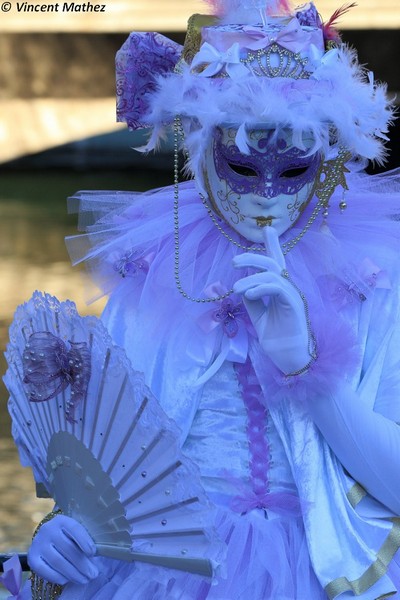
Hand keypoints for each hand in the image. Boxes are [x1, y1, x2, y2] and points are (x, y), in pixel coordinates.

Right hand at [28, 514, 98, 585]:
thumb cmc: (69, 536)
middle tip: (93, 574)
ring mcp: (38, 543)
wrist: (47, 538)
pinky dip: (57, 577)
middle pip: (68, 549)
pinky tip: (67, 580)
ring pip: (58, 561)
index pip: (74, 529)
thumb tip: (97, 554)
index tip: (94, 553)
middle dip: (82, 564)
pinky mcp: (32, 557)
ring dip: (73, 573)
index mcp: (61, 520)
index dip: (85, 541)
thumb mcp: (76, 532)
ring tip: (84, 580)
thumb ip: (85, 539)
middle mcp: (48, 529)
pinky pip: (44, 570)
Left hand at [232, 227, 312, 374]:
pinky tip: (249, 294)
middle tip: (234, 262)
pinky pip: (277, 287)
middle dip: (253, 257)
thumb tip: (241, 285)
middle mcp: (288, 288)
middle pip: (273, 263)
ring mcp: (293, 295)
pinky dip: (261, 288)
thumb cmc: (276, 339)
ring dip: (251, 279)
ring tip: (236, 290)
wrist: (289, 358)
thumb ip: (252, 300)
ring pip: (273, 274)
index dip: (273, 245)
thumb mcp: (258, 317)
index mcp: (279, 290)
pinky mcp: (294, 304)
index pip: (277, 263)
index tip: (268, 229)